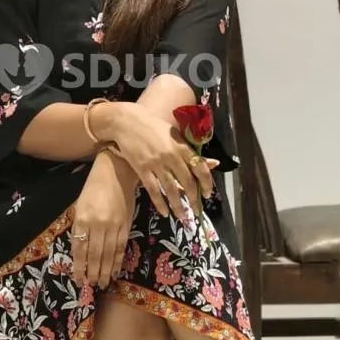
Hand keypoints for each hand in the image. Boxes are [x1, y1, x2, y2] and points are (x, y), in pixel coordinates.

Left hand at [71, 153, 136, 289]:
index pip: (79, 248)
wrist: (116, 172)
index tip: (78, 279)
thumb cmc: (94, 188)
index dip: (79, 266)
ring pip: (108, 254)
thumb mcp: (80, 205)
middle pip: (94, 255)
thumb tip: (80, 250)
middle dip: (92, 272)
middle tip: (91, 285)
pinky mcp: (125, 224)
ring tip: (102, 283)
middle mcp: (97, 224)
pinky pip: (121, 247)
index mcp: (82, 218)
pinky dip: (118, 261)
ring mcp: (113, 225)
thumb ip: (80, 226)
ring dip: (105, 271)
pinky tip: (115, 271)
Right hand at [90, 101, 216, 220]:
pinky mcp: (142, 169)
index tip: (207, 194)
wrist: (126, 122)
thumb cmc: (153, 126)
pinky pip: (154, 190)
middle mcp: (171, 156)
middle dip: (193, 199)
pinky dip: (160, 203)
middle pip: (187, 182)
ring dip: (178, 206)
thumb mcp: (174, 134)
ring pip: (171, 190)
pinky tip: (164, 212)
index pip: (200, 168)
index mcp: (181, 146)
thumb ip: (191, 150)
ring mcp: (156, 164)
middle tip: (196, 211)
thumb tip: (213, 163)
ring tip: (182, 217)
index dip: (206, 183)